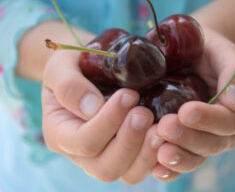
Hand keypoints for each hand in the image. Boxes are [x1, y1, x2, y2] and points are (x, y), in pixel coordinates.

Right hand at [42, 49, 154, 181]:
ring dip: (146, 153)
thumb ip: (70, 87)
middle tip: (145, 113)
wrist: (86, 72)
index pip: (84, 141)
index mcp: (60, 134)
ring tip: (160, 128)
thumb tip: (94, 107)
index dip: (109, 122)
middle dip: (129, 141)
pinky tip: (166, 136)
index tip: (129, 94)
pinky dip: (156, 157)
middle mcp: (81, 154)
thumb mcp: (61, 67)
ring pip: (127, 173)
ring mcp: (104, 157)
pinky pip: (141, 168)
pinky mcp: (125, 155)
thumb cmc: (73, 68)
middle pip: (106, 167)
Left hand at [149, 27, 234, 180]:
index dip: (209, 120)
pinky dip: (169, 168)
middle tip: (165, 127)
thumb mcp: (223, 52)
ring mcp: (203, 138)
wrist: (188, 54)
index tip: (186, 112)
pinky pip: (181, 161)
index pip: (229, 121)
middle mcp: (223, 130)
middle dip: (189, 138)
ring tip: (160, 152)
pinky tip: (155, 167)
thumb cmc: (206, 51)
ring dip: (179, 157)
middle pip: (212, 143)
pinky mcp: (185, 144)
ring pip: (196, 156)